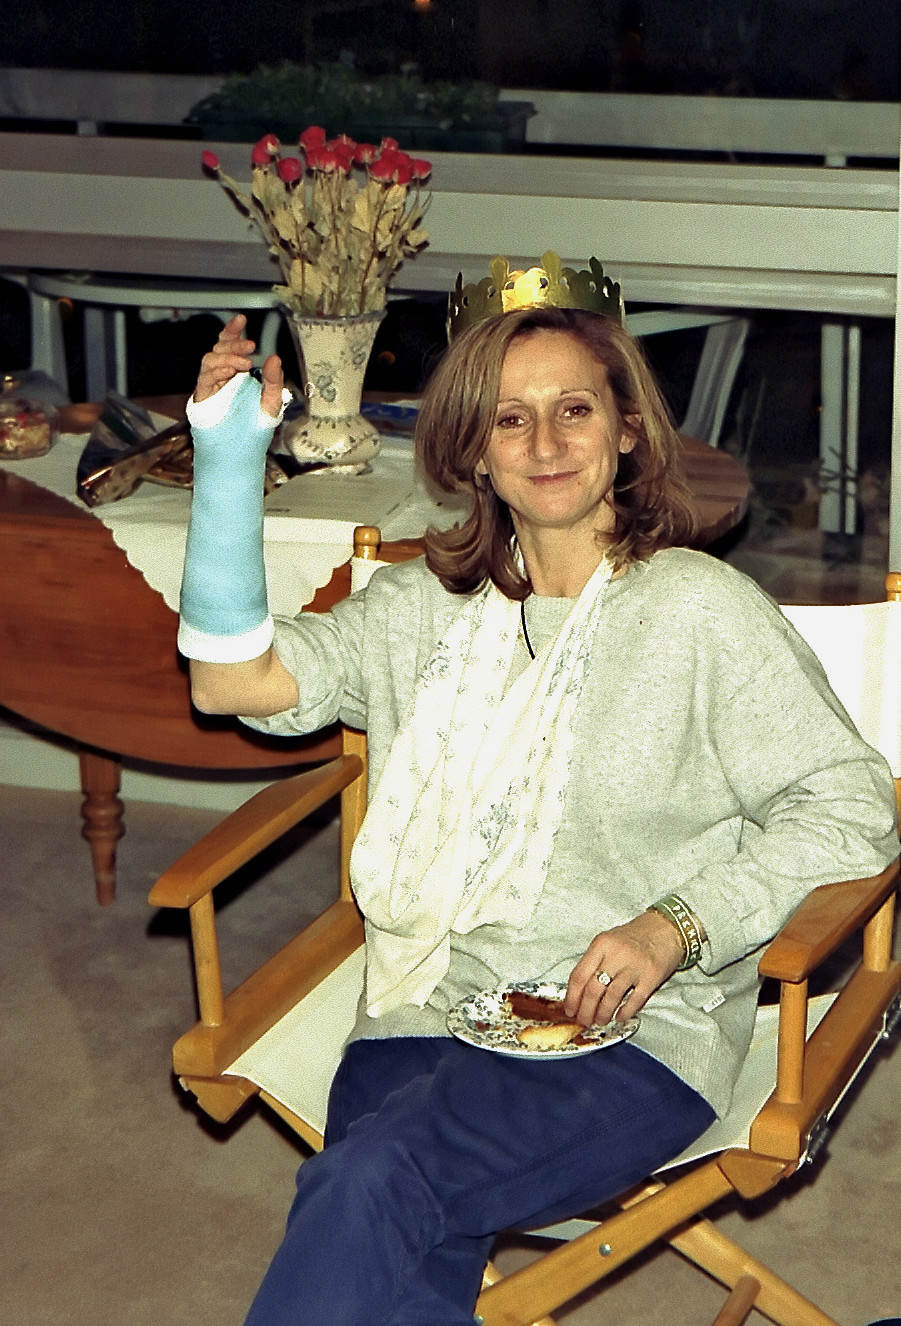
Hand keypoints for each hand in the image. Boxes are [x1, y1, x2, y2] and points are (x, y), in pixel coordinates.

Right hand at [193, 314, 284, 417]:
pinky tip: (228, 373)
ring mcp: (211, 385)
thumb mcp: (272, 400)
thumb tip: (275, 358)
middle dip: (233, 343)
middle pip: (219, 348)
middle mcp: (222, 374)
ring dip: (227, 358)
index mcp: (235, 370)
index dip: (232, 330)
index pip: (230, 344)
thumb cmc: (255, 423)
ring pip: (210, 360)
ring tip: (244, 364)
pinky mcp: (204, 397)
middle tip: (250, 346)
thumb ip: (274, 380)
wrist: (242, 446)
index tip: (241, 319)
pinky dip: (216, 373)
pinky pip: (204, 379)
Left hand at [564, 911, 684, 1026]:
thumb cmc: (635, 936)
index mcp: (601, 944)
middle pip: (593, 989)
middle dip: (585, 1010)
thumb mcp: (609, 940)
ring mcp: (635, 966)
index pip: (579, 975)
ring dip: (603, 1013)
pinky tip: (619, 1017)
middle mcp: (616, 954)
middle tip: (584, 1021)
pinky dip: (625, 1012)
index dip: (571, 997)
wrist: (667, 928)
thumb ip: (594, 961)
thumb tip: (578, 992)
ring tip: (600, 1021)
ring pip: (612, 997)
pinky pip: (635, 1000)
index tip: (569, 1010)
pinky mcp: (652, 976)